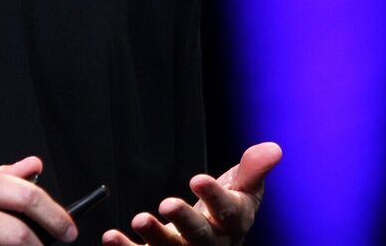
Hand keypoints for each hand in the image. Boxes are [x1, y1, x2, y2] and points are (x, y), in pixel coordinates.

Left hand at [102, 141, 281, 245]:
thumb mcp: (244, 188)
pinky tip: (111, 237)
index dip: (214, 196)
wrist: (216, 238)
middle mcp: (210, 243)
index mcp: (233, 224)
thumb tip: (274, 149)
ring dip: (154, 235)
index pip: (228, 212)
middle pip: (199, 236)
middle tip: (167, 203)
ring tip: (139, 219)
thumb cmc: (229, 208)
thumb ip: (253, 170)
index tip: (198, 178)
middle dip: (184, 221)